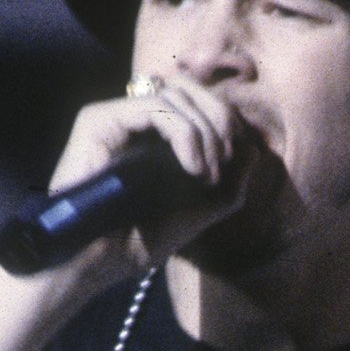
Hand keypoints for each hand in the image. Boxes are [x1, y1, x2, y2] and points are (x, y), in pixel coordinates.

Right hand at [31, 73, 268, 279]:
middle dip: (219, 120)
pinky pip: (156, 108)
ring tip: (206, 175)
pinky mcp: (99, 120)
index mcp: (153, 136)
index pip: (196, 100)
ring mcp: (114, 117)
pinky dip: (185, 135)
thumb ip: (227, 186)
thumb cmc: (136, 243)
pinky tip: (192, 170)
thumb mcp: (196, 213)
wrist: (94, 263)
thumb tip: (255, 150)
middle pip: (189, 87)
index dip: (224, 120)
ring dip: (204, 132)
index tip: (235, 161)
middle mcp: (132, 120)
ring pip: (175, 94)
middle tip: (223, 166)